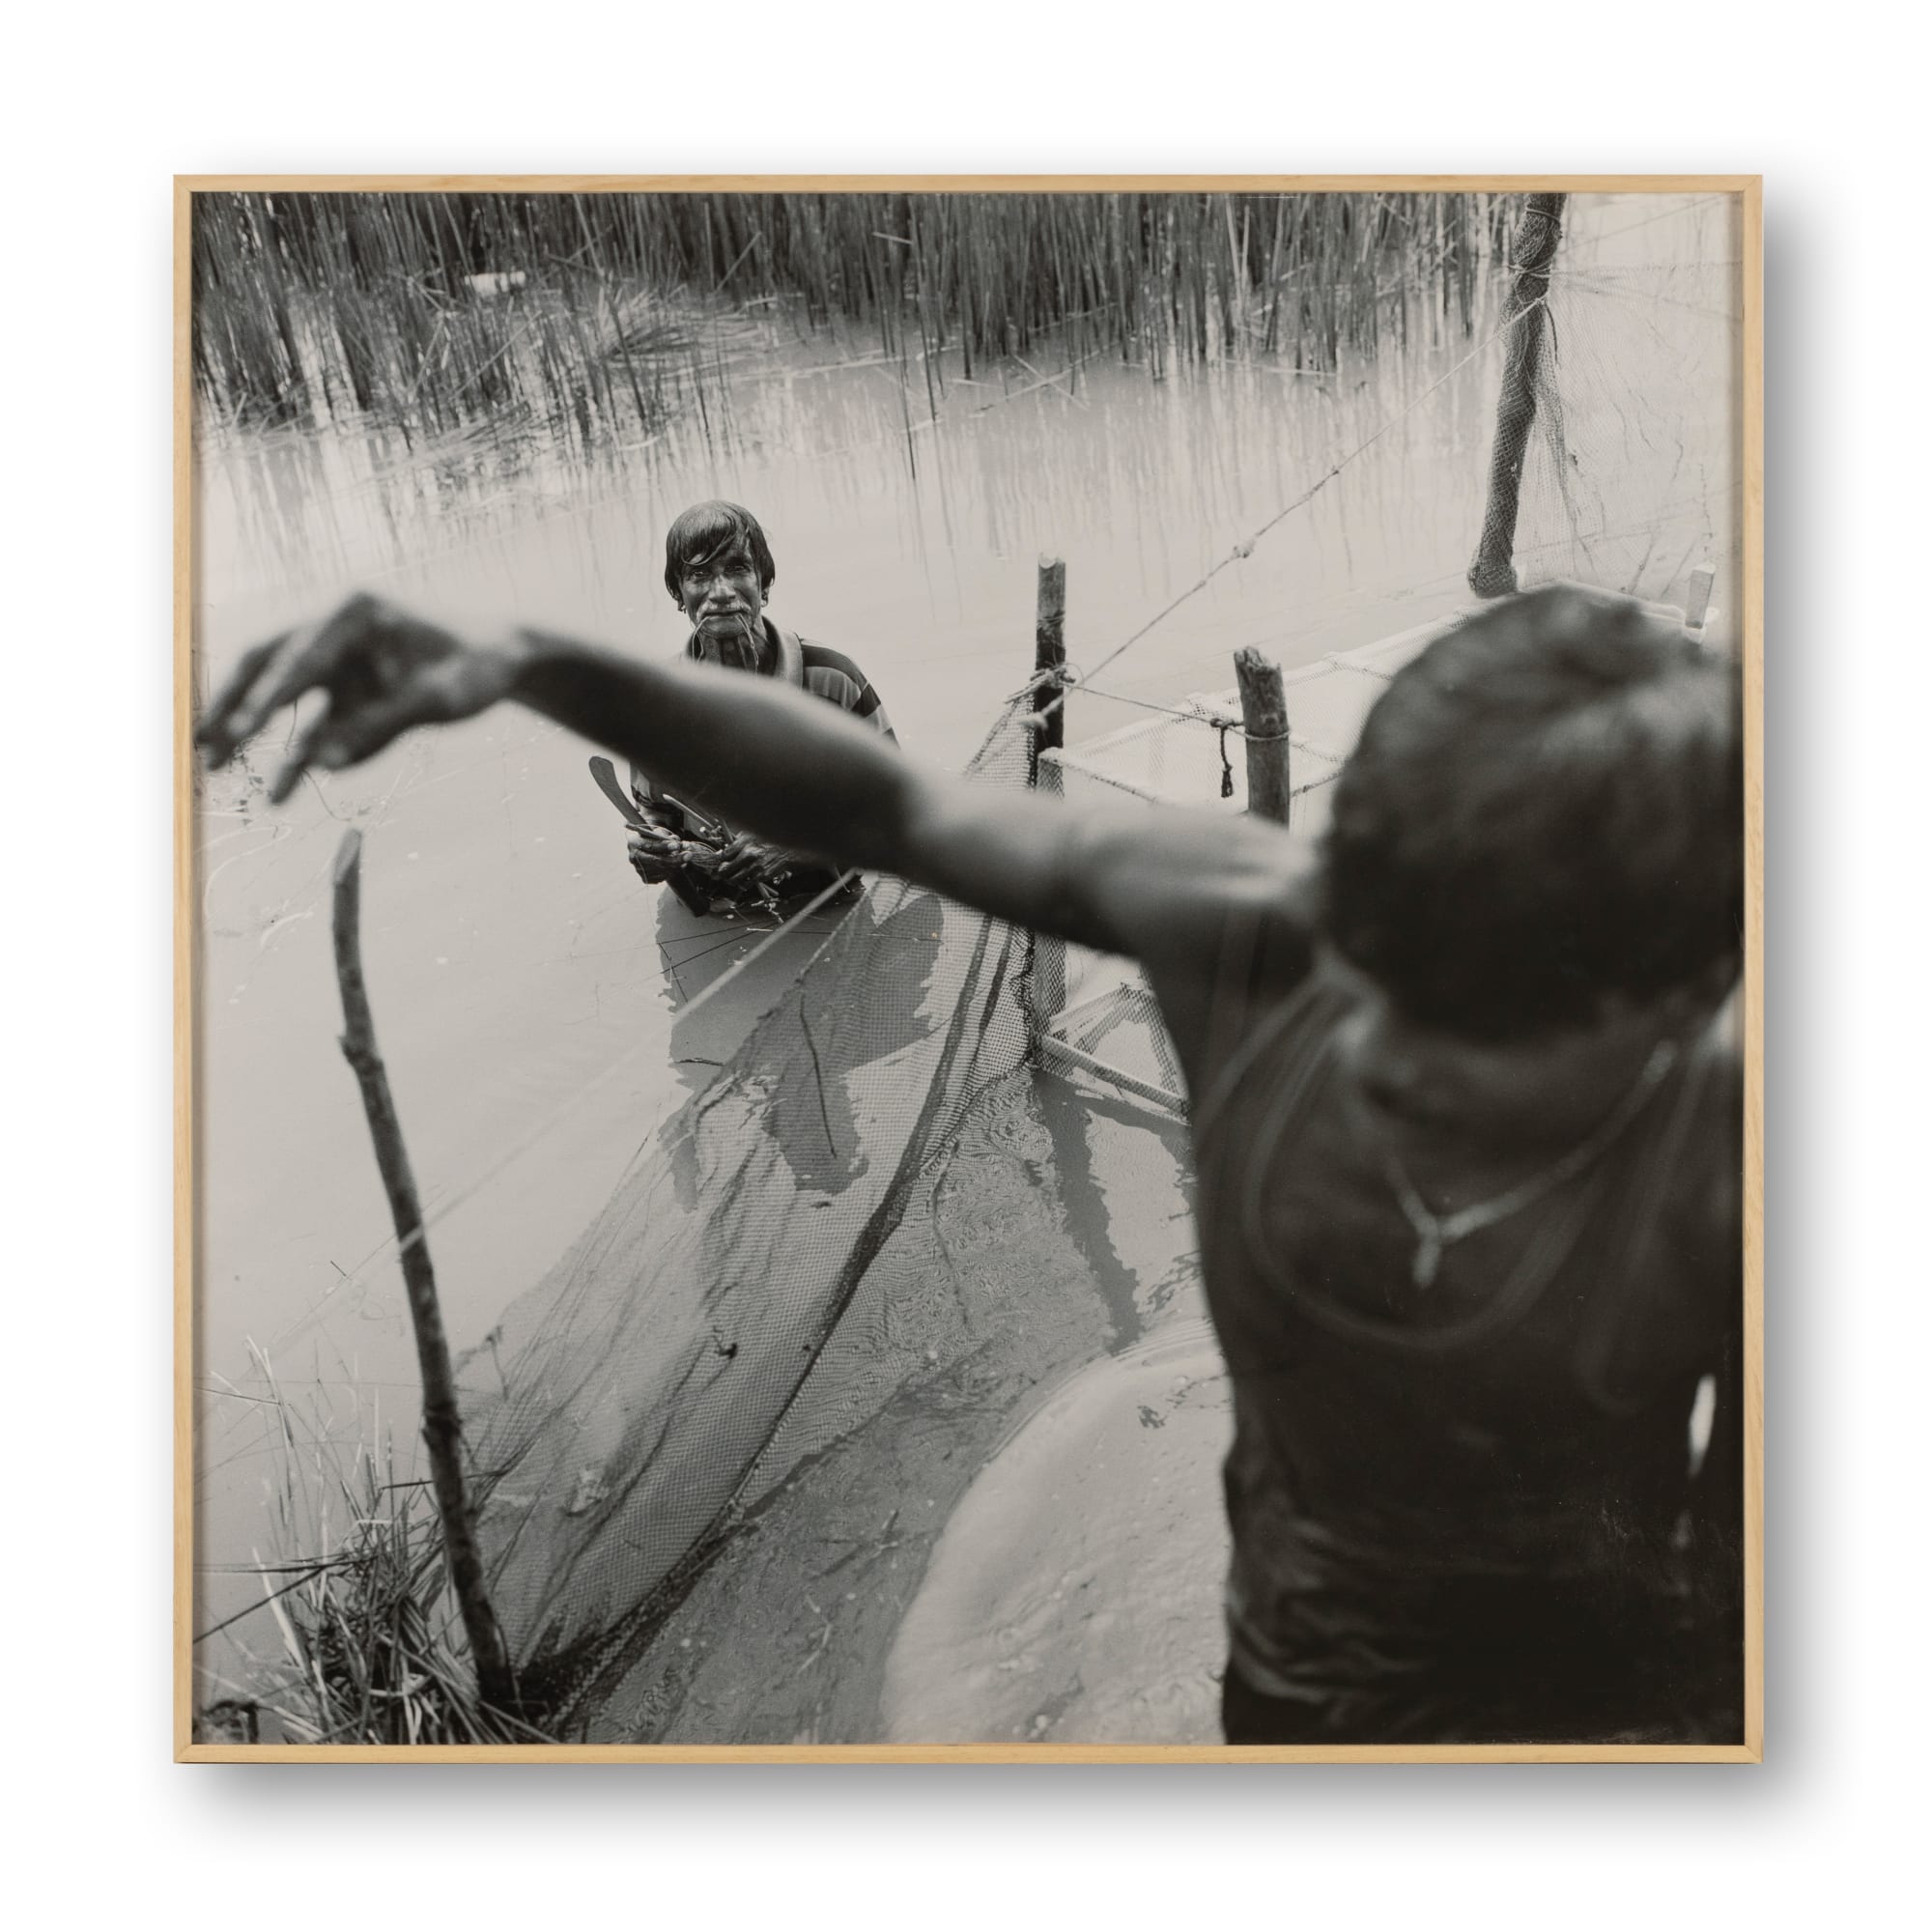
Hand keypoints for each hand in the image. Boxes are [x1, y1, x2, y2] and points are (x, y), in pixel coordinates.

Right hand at [196, 592, 526, 802]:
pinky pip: (313, 727)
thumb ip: (383, 726)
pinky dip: (296, 756)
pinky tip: (281, 792)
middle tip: (200, 747)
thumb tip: (323, 765)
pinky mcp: (346, 692)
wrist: (501, 659)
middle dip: (231, 708)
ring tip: (212, 767)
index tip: (240, 733)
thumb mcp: (439, 698)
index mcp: (353, 614)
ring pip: (277, 696)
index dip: (265, 698)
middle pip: (266, 667)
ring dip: (248, 731)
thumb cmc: (476, 668)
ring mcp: (336, 662)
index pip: (298, 658)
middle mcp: (333, 630)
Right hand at [626, 821, 684, 883]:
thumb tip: (679, 843)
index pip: (650, 846)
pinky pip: (661, 878)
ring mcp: (639, 870)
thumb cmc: (655, 839)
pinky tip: (674, 866)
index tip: (677, 845)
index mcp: (634, 842)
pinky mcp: (645, 879)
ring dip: (675, 865)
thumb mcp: (660, 832)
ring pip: (661, 870)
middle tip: (688, 855)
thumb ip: (668, 836)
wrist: (648, 849)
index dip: (664, 846)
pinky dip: (671, 872)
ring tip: (683, 859)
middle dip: (675, 859)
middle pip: (657, 861)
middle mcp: (634, 857)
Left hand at [709, 832, 787, 890]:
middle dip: (719, 874)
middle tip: (717, 876)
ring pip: (734, 879)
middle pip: (725, 869)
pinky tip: (742, 881)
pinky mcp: (761, 875)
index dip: (717, 861)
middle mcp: (748, 854)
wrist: (787, 850)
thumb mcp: (751, 835)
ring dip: (730, 880)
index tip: (716, 864)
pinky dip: (742, 884)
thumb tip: (724, 852)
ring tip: (729, 879)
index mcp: (744, 842)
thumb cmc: (768, 841)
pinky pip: (746, 884)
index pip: (724, 855)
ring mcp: (754, 866)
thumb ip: (737, 842)